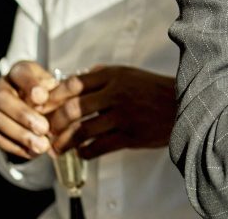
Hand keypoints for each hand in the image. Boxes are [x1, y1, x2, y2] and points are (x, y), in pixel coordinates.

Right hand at [0, 61, 57, 159]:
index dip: (30, 84)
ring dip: (20, 134)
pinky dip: (15, 147)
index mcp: (19, 72)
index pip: (20, 72)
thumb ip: (53, 88)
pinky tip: (33, 152)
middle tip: (44, 128)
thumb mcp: (55, 85)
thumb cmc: (50, 93)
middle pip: (2, 99)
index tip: (43, 97)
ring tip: (42, 145)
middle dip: (23, 115)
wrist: (40, 107)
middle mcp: (1, 88)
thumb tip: (47, 93)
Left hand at [44, 66, 174, 159]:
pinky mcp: (130, 135)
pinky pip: (98, 147)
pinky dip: (85, 152)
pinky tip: (81, 152)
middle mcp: (117, 93)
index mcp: (115, 75)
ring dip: (65, 142)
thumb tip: (83, 75)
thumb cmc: (155, 90)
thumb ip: (106, 74)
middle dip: (54, 122)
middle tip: (47, 130)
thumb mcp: (132, 74)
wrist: (184, 105)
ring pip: (82, 130)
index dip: (53, 96)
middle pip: (73, 108)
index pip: (74, 83)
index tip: (43, 106)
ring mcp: (123, 115)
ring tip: (57, 148)